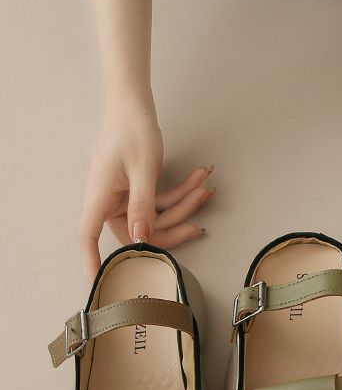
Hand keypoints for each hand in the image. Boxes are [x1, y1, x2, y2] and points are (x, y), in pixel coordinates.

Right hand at [78, 97, 214, 278]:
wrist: (135, 104)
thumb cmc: (132, 131)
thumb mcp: (142, 170)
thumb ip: (143, 206)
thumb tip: (140, 239)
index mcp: (100, 198)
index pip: (88, 238)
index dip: (93, 261)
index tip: (98, 284)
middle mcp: (109, 201)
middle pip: (141, 231)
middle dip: (174, 225)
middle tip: (199, 221)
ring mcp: (125, 196)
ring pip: (158, 216)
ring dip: (184, 203)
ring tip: (206, 184)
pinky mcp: (139, 188)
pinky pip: (162, 200)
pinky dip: (182, 191)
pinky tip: (200, 178)